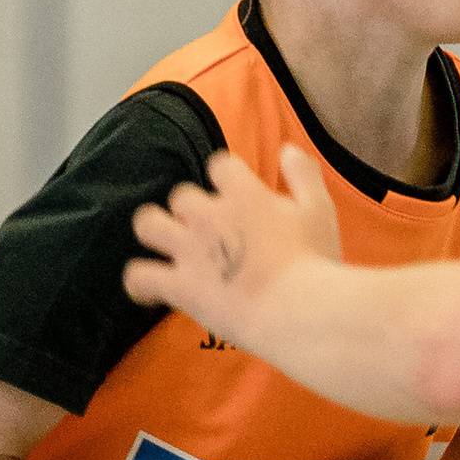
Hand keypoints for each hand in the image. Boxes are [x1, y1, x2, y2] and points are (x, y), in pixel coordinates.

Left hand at [126, 144, 340, 341]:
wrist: (298, 311)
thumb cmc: (315, 262)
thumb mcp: (320, 210)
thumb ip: (303, 174)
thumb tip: (287, 148)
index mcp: (243, 194)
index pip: (219, 166)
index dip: (224, 179)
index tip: (234, 195)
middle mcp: (209, 216)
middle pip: (181, 195)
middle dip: (189, 210)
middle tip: (205, 232)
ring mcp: (190, 250)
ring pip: (148, 224)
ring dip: (155, 231)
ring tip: (165, 246)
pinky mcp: (179, 286)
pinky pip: (139, 276)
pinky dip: (140, 282)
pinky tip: (149, 290)